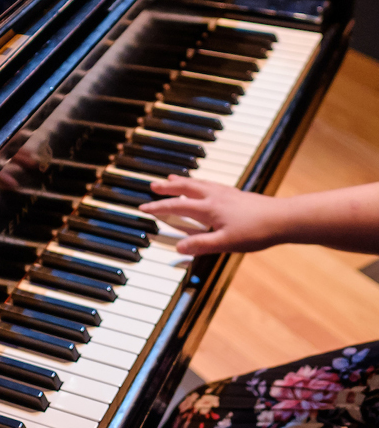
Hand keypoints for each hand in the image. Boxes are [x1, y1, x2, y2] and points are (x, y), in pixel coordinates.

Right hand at [139, 175, 288, 254]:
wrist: (284, 219)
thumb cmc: (256, 231)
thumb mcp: (225, 243)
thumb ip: (200, 245)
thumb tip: (178, 247)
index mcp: (209, 208)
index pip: (177, 206)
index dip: (158, 207)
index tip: (143, 207)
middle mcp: (215, 197)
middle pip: (186, 188)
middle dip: (168, 188)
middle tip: (153, 185)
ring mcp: (226, 194)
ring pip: (199, 184)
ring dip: (183, 182)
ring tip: (173, 179)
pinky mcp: (236, 195)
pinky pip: (211, 185)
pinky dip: (199, 183)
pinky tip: (203, 187)